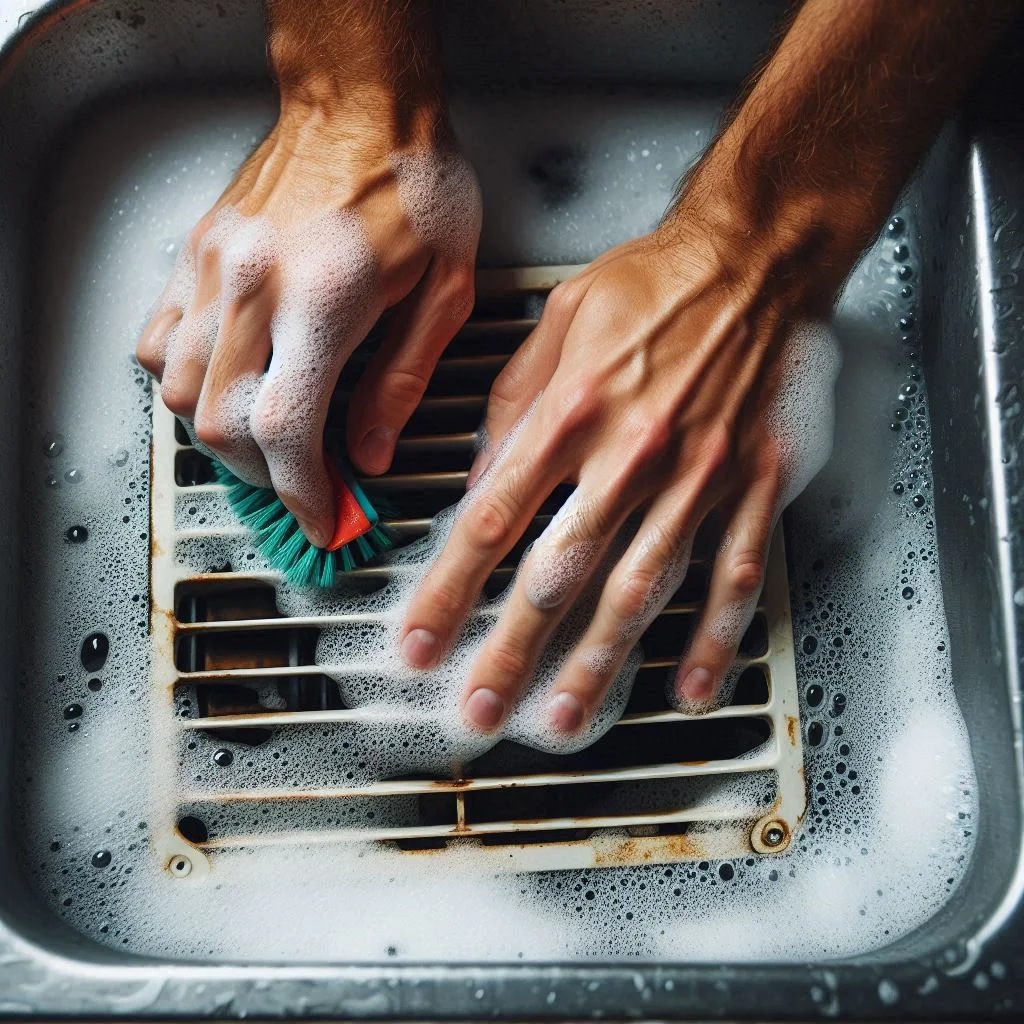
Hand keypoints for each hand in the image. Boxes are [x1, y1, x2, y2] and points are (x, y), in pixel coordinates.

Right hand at [137, 79, 479, 546]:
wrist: (362, 106)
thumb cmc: (413, 182)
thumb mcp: (443, 291)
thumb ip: (401, 381)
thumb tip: (369, 450)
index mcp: (323, 298)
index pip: (285, 428)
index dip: (302, 493)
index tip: (323, 518)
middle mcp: (255, 284)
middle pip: (224, 423)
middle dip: (266, 476)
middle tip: (305, 485)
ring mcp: (214, 269)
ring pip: (182, 392)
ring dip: (224, 438)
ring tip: (269, 444)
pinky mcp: (195, 255)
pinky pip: (159, 343)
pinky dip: (185, 385)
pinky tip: (226, 389)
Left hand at [400, 224, 837, 732]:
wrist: (751, 260)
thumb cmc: (653, 285)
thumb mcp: (557, 323)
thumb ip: (513, 407)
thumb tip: (483, 479)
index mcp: (571, 413)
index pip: (490, 523)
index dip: (447, 592)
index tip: (420, 641)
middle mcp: (630, 455)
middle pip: (557, 574)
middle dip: (510, 650)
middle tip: (480, 708)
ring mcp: (697, 477)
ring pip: (639, 590)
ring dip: (597, 663)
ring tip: (562, 717)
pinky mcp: (750, 485)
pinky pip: (732, 573)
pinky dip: (713, 638)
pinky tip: (690, 686)